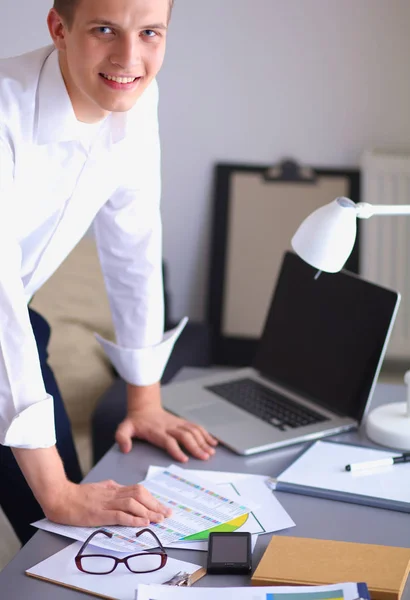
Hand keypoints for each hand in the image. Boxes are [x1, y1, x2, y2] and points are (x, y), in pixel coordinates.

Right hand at [45, 479, 171, 527]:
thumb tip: (124, 491)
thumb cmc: (77, 495)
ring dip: (148, 511)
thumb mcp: (99, 489)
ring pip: (133, 503)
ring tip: (159, 519)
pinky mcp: (99, 513)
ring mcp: (106, 503)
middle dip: (155, 504)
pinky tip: (143, 523)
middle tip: (167, 513)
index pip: (138, 491)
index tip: (163, 507)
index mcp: (113, 488)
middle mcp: (113, 493)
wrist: (59, 497)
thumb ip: (112, 490)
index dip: (152, 499)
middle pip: (140, 495)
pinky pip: (120, 515)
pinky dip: (133, 519)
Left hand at [115, 405, 217, 462]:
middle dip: (196, 447)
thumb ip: (122, 437)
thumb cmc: (136, 422)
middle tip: (205, 457)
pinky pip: (196, 427)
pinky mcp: (182, 422)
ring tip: (211, 452)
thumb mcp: (124, 428)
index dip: (176, 450)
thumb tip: (125, 449)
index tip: (184, 459)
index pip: (168, 441)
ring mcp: (177, 424)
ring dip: (203, 441)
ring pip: (193, 431)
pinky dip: (206, 434)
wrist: (144, 407)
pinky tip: (213, 442)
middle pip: (185, 436)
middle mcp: (170, 427)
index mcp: (157, 431)